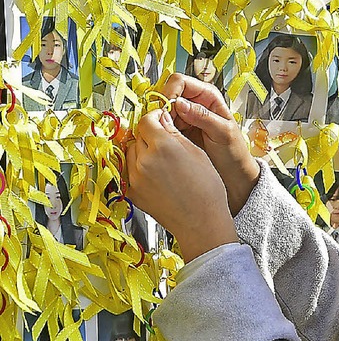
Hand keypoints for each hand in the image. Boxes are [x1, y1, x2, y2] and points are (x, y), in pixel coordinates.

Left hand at [126, 109, 237, 261]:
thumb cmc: (206, 191)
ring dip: (142, 150)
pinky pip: (130, 170)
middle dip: (150, 134)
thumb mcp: (197, 153)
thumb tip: (163, 120)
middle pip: (138, 135)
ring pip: (131, 152)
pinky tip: (157, 173)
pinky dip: (139, 167)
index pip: (147, 121)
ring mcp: (136, 178)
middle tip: (165, 140)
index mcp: (162, 146)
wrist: (201, 222)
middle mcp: (145, 161)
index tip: (161, 119)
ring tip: (161, 159)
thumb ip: (175, 134)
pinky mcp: (133, 192)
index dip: (155, 117)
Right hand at [161, 74, 259, 214]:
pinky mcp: (178, 131)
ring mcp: (185, 117)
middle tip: (167, 127)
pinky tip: (169, 143)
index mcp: (208, 96)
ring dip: (161, 122)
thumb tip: (180, 104)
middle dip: (163, 109)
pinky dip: (161, 132)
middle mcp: (195, 103)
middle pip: (167, 95)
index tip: (168, 110)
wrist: (234, 174)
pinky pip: (162, 126)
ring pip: (162, 111)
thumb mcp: (223, 133)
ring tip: (170, 137)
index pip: (180, 82)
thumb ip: (203, 117)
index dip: (170, 93)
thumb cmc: (235, 153)